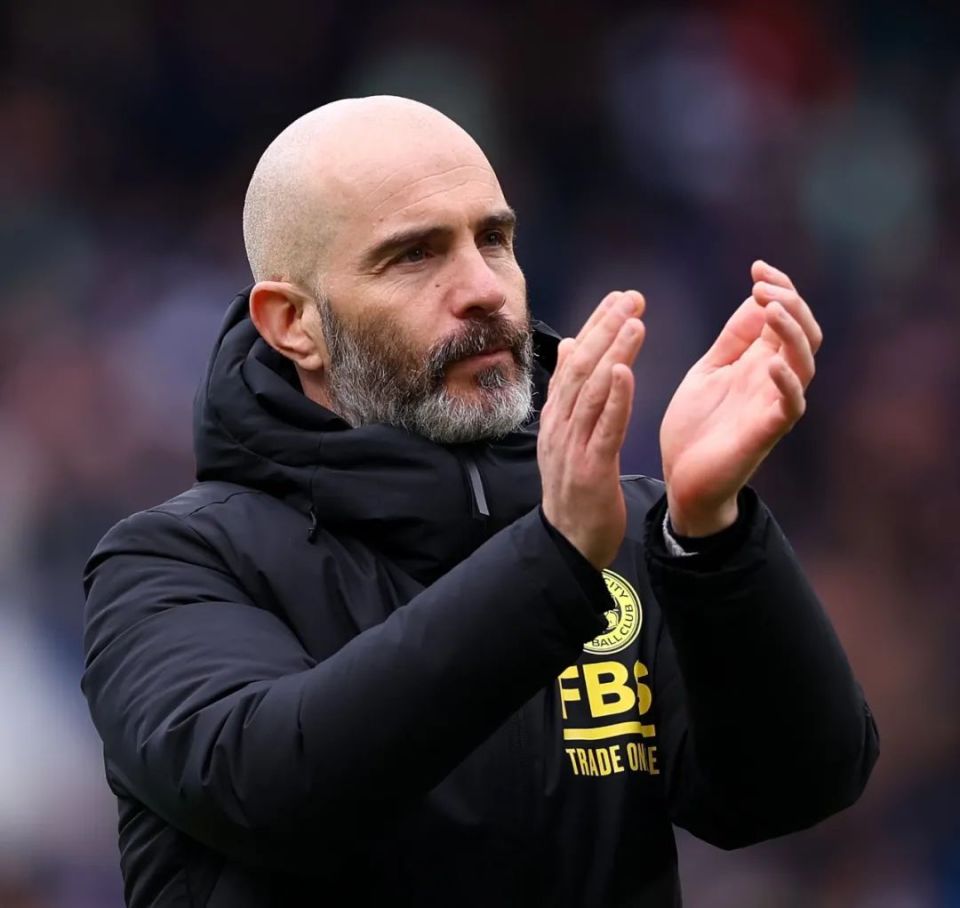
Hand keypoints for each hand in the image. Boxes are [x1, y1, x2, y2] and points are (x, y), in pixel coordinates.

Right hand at [539, 290, 645, 568]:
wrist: (569, 543)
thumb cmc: (574, 489)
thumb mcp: (566, 436)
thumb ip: (568, 392)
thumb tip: (568, 346)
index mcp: (556, 416)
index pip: (574, 361)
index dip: (595, 326)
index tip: (619, 298)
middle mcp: (560, 425)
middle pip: (581, 368)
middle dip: (606, 329)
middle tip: (632, 297)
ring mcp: (572, 447)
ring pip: (591, 392)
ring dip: (613, 353)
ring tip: (634, 322)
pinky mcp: (591, 469)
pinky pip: (603, 429)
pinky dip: (614, 399)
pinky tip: (625, 372)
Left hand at [660, 261, 821, 536]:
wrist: (681, 478)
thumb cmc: (695, 427)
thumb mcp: (709, 371)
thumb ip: (732, 339)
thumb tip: (756, 298)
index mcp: (758, 362)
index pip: (785, 317)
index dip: (780, 288)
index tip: (757, 267)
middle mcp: (773, 380)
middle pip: (805, 333)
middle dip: (790, 303)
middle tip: (764, 285)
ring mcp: (772, 405)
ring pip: (805, 363)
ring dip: (792, 333)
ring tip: (773, 308)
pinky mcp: (766, 433)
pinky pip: (791, 406)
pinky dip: (787, 383)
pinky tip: (773, 363)